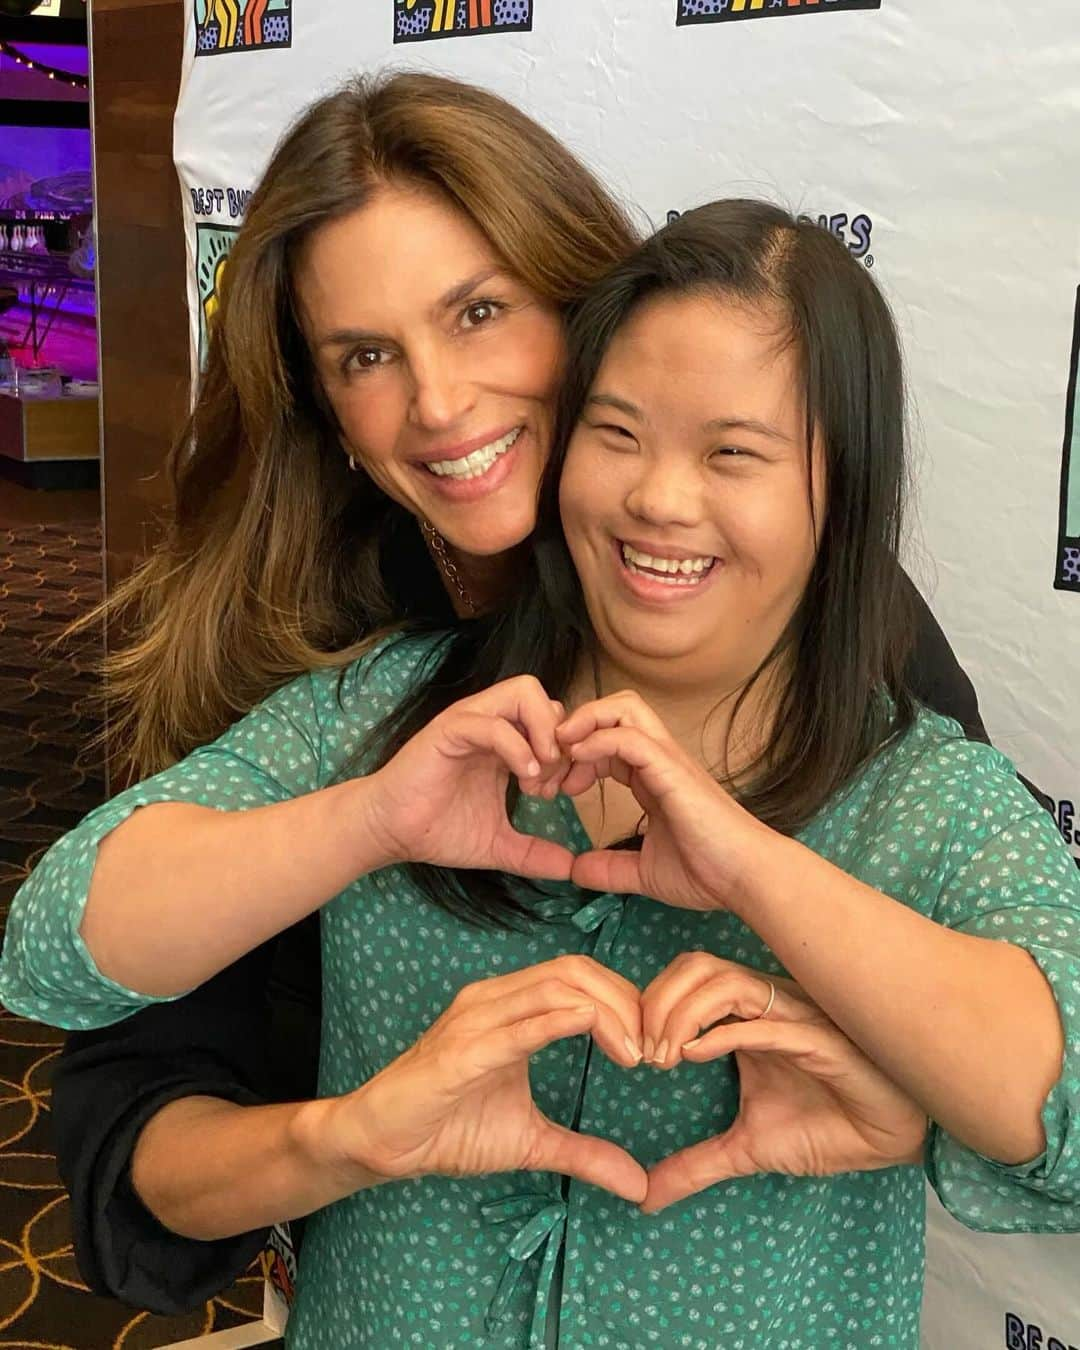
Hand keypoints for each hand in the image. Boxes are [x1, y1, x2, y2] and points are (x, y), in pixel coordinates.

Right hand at [316, 955, 647, 1203]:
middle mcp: (495, 998)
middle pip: (578, 970)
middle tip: (656, 1051)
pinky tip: (595, 1034)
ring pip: (557, 986)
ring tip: (636, 1055)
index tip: (654, 1048)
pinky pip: (520, 1024)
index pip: (582, 976)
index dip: (627, 1002)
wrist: (381, 1144)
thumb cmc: (449, 1129)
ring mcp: (476, 1018)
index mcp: (511, 1006)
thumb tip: (640, 1184)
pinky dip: (564, 1022)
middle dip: (627, 1003)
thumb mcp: (532, 1141)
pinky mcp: (462, 1050)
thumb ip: (585, 1153)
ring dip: (609, 1013)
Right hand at [365, 675, 573, 879]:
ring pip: (525, 692)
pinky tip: (523, 778)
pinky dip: (517, 746)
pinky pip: (493, 722)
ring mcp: (471, 722)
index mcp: (505, 743)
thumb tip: (571, 871)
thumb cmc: (438, 830)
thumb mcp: (498, 845)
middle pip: (546, 698)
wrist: (390, 831)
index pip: (555, 722)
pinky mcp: (449, 729)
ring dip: (543, 732)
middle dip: (561, 738)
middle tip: (553, 781)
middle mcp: (491, 723)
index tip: (562, 792)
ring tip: (540, 774)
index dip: (569, 753)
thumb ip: (534, 854)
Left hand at [556, 690, 766, 908]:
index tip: (553, 787)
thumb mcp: (644, 872)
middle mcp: (659, 760)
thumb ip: (610, 868)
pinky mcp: (673, 770)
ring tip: (561, 751)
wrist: (747, 878)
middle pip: (615, 708)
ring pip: (624, 708)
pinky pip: (630, 737)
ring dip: (585, 722)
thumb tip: (575, 872)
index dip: (575, 753)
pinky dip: (598, 739)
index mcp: (652, 777)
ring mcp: (668, 760)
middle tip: (551, 763)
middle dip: (576, 725)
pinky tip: (578, 760)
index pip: (608, 740)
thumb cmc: (708, 872)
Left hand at [637, 953, 927, 1212]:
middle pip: (698, 967)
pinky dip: (727, 1032)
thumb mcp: (748, 1148)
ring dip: (684, 1014)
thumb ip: (696, 1163)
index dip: (650, 1003)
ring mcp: (795, 1015)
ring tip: (666, 1056)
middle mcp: (768, 1004)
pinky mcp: (824, 1040)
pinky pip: (770, 1021)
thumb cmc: (827, 1126)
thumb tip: (643, 1197)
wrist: (891, 1140)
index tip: (629, 1052)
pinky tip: (696, 1053)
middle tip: (641, 1054)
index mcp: (747, 1016)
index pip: (686, 978)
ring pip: (727, 982)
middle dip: (659, 1002)